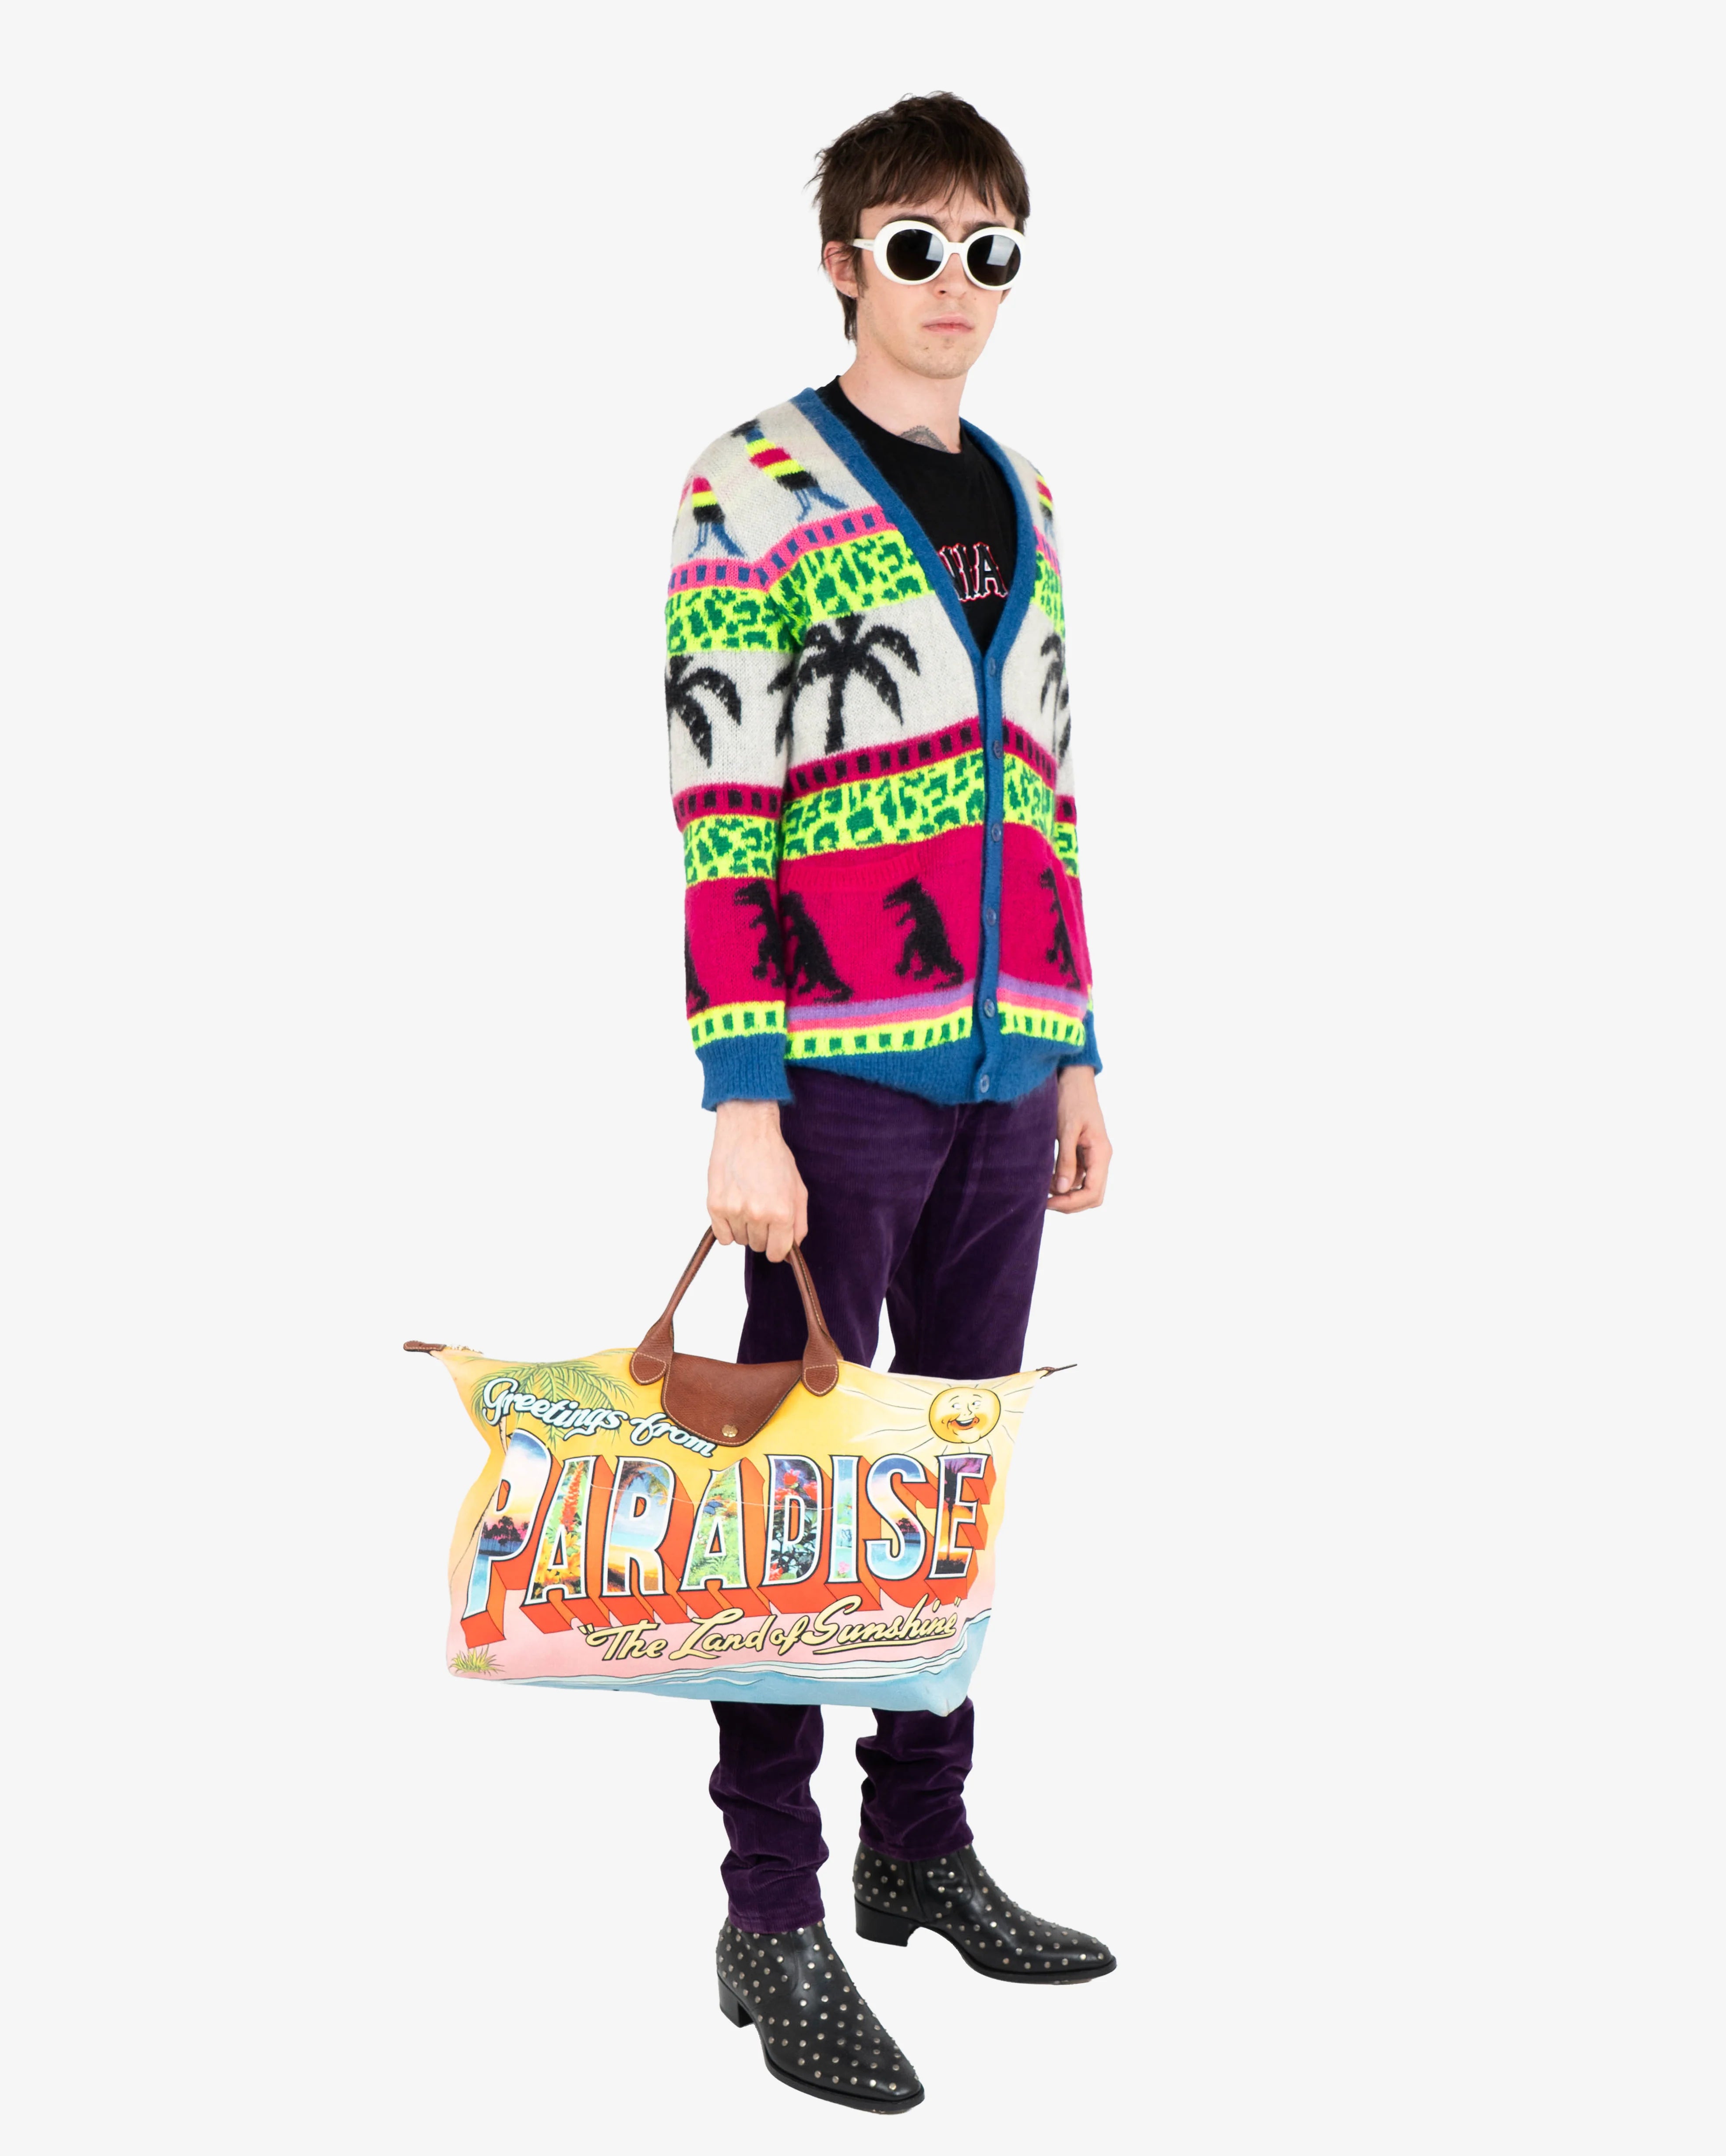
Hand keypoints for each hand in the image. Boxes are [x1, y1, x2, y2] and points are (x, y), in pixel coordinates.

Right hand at [708, 1100, 808, 1260]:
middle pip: (758, 1246)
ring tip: (747, 1201)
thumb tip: (790, 1253)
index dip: (777, 1246)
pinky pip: (722, 1236)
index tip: (775, 1236)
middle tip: (761, 1207)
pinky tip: (733, 1207)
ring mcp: (734, 1211)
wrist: (747, 1131)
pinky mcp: (715, 1205)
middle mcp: (758, 1214)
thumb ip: (799, 1225)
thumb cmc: (774, 1157)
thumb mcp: (798, 1190)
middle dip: (762, 1233)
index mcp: (782, 1213)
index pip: (777, 1253)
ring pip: (740, 1240)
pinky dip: (727, 1228)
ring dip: (744, 1228)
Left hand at [1048, 1067, 1111, 1212]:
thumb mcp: (1066, 1129)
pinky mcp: (1084, 1153)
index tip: (1048, 1202)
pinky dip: (1064, 1182)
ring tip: (1043, 1189)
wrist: (1074, 1079)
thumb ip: (1066, 1160)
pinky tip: (1047, 1178)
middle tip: (1045, 1202)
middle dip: (1070, 1203)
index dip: (1071, 1202)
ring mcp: (1093, 1156)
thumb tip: (1062, 1189)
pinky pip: (1078, 1176)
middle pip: (1092, 1196)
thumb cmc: (1072, 1099)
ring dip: (1066, 1194)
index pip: (1092, 1192)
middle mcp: (1101, 1158)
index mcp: (1101, 1153)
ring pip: (1085, 1188)